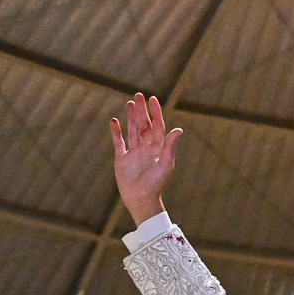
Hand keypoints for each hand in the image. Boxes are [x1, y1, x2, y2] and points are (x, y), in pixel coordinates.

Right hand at [110, 93, 182, 226]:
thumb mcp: (166, 164)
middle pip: (144, 125)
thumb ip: (170, 146)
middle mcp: (147, 149)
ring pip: (133, 131)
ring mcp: (134, 153)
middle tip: (138, 95)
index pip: (157, 126)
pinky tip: (114, 120)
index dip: (155, 113)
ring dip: (131, 117)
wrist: (141, 199)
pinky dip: (116, 132)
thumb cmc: (156, 184)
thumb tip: (178, 129)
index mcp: (158, 149)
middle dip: (142, 111)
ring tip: (129, 103)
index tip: (152, 99)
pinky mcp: (122, 159)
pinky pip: (119, 142)